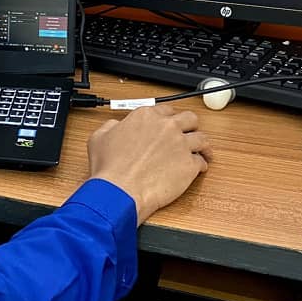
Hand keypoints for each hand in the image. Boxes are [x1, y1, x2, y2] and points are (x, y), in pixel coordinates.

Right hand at [87, 105, 211, 225]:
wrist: (120, 191)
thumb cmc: (109, 168)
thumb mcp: (99, 138)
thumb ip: (112, 126)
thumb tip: (116, 126)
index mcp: (145, 116)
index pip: (165, 109)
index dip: (168, 118)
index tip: (169, 124)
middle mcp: (166, 127)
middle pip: (190, 118)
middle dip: (190, 125)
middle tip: (188, 132)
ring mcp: (180, 145)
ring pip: (202, 139)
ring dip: (202, 145)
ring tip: (202, 150)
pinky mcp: (189, 165)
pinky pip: (202, 162)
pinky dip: (201, 165)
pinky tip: (198, 168)